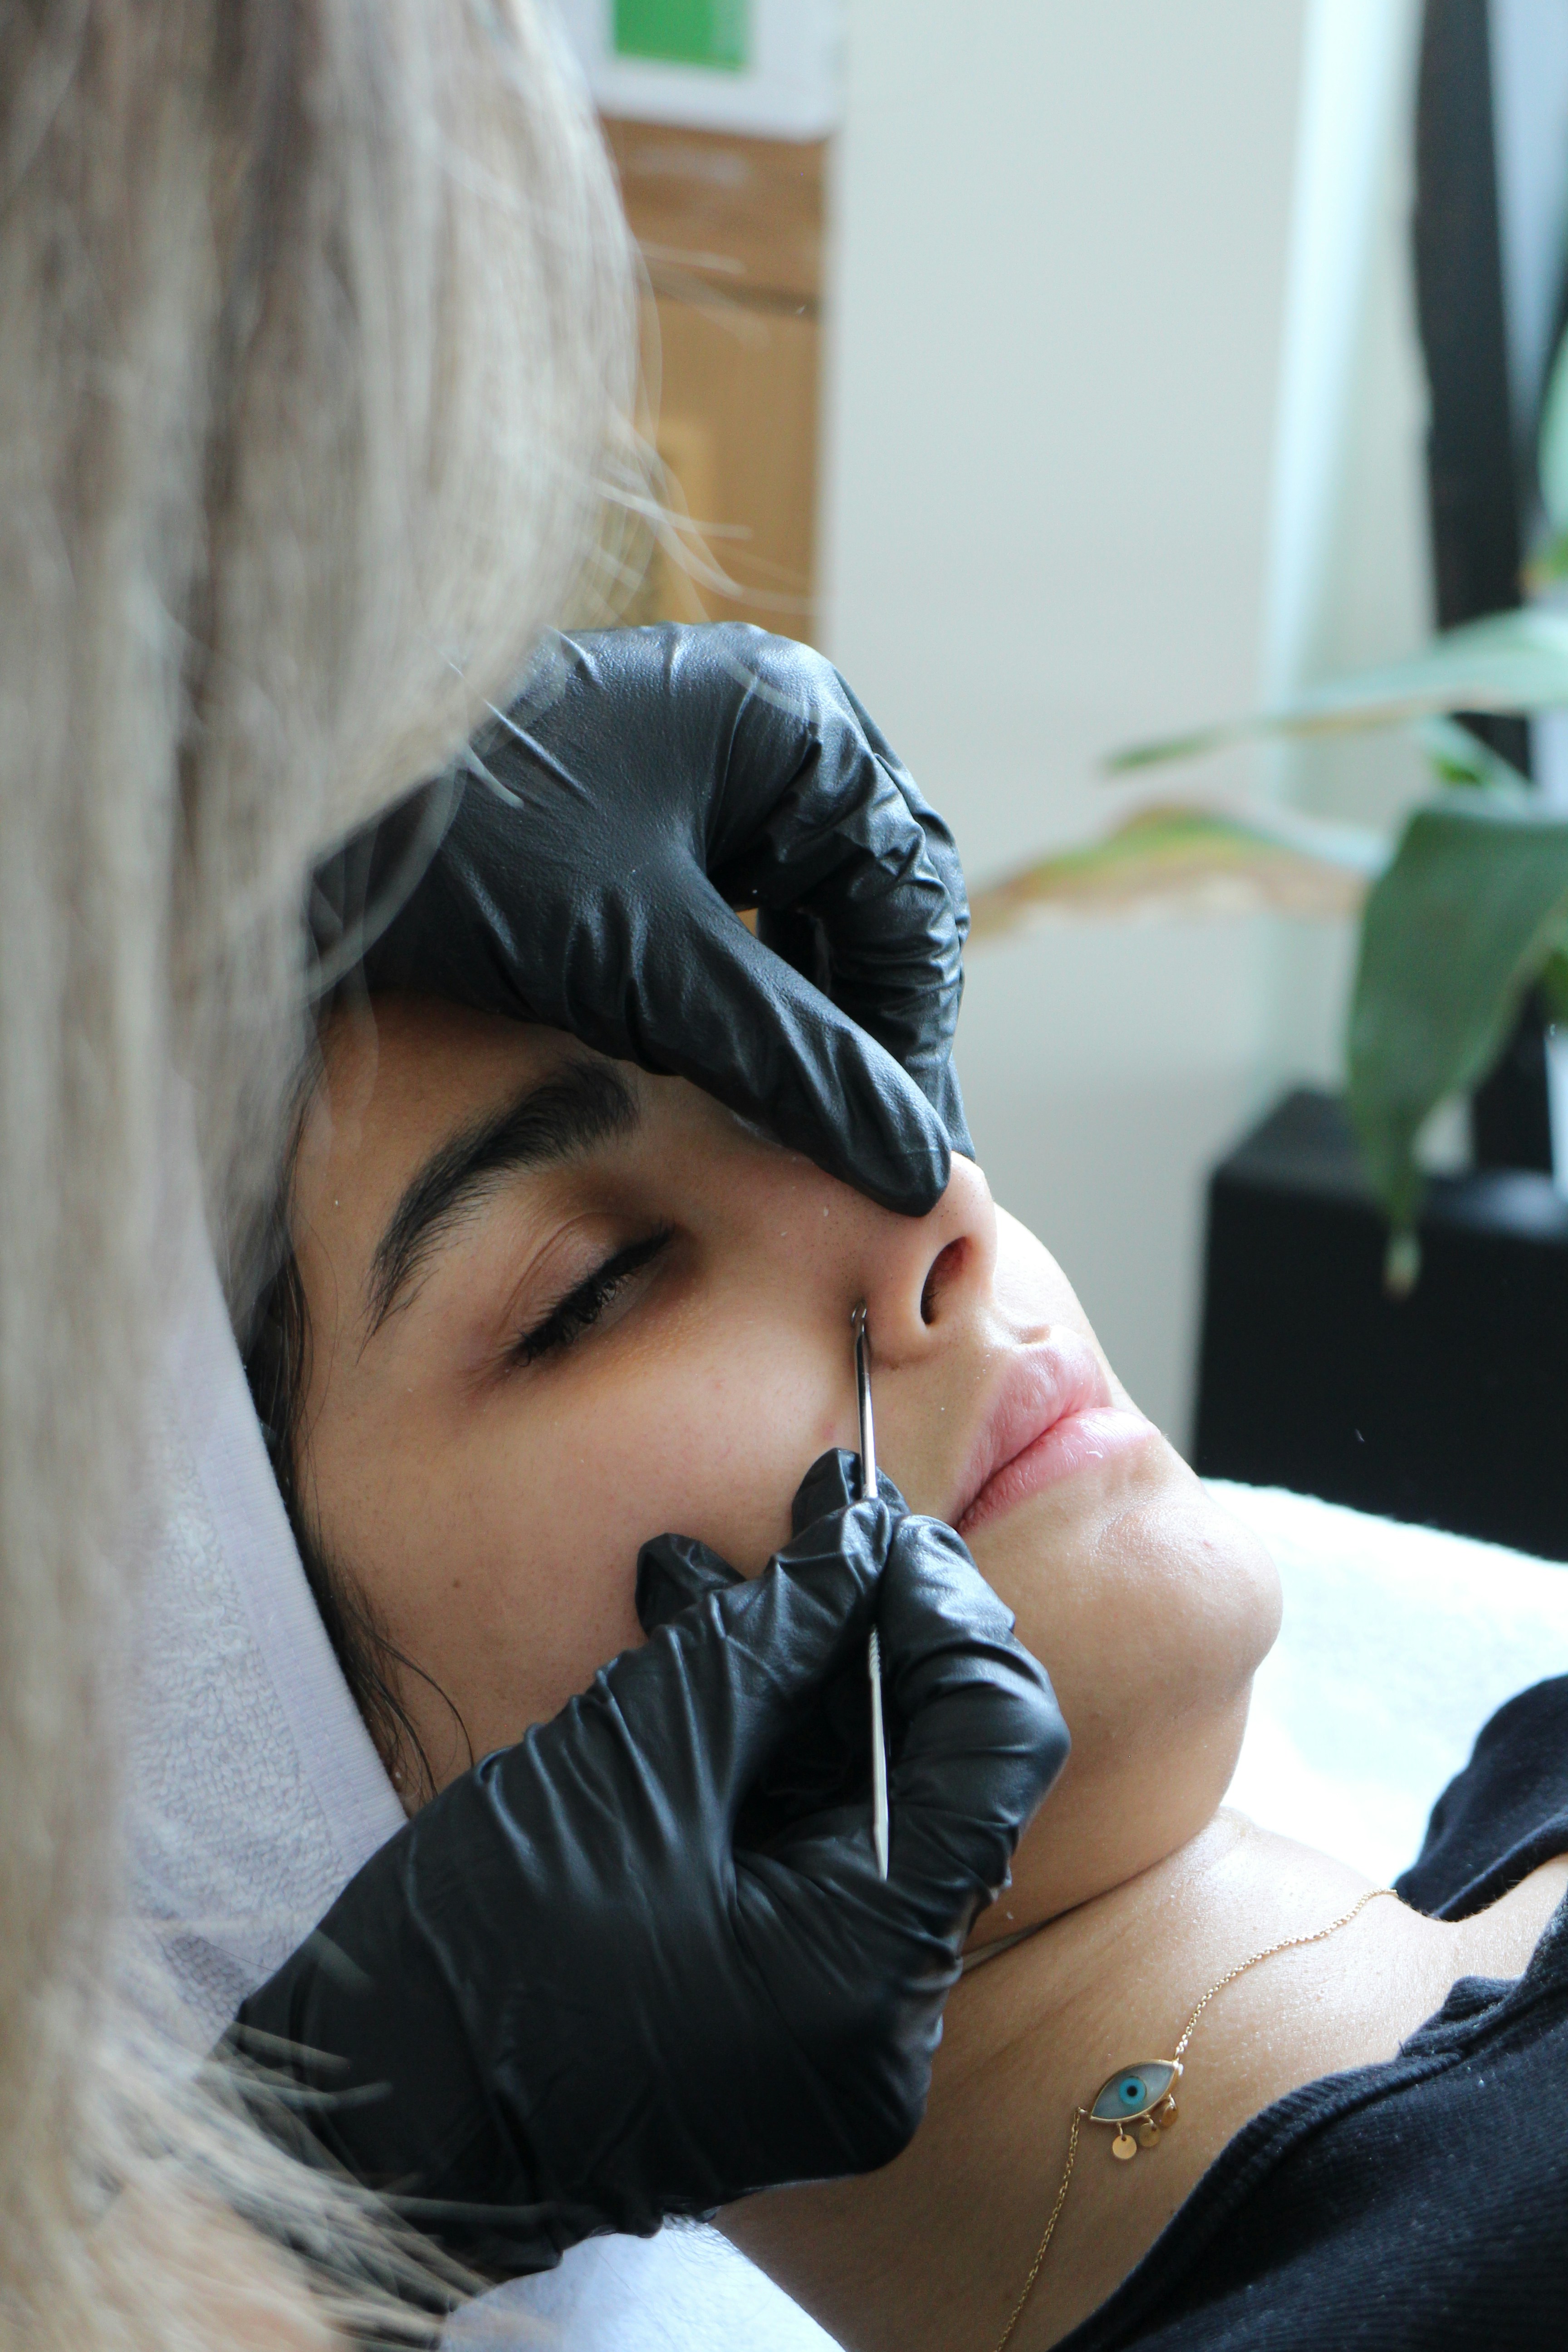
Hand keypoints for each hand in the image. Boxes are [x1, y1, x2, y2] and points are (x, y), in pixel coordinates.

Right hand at [227, 1453, 1066, 2274]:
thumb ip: (768, 1639)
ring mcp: (833, 2045)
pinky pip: (806, 1867)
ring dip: (793, 1687)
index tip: (866, 1522)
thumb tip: (862, 1531)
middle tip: (802, 1522)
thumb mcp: (627, 1761)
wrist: (366, 2133)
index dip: (941, 1612)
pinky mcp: (779, 2032)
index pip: (995, 1745)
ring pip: (859, 1811)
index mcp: (862, 1980)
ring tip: (691, 1574)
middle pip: (934, 1776)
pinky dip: (758, 1766)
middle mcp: (882, 2034)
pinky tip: (685, 1659)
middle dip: (861, 1635)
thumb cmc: (473, 1962)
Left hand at [312, 624, 971, 1216]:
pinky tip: (732, 1086)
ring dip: (807, 1032)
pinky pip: (728, 927)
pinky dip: (741, 1007)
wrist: (279, 815)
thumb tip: (918, 1160)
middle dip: (867, 1037)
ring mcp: (690, 775)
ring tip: (807, 1143)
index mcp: (788, 722)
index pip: (907, 900)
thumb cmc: (458, 854)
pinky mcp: (630, 827)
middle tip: (871, 1167)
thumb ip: (792, 1060)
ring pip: (798, 927)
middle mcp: (754, 732)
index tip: (904, 1159)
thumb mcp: (644, 965)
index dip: (911, 1040)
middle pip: (864, 908)